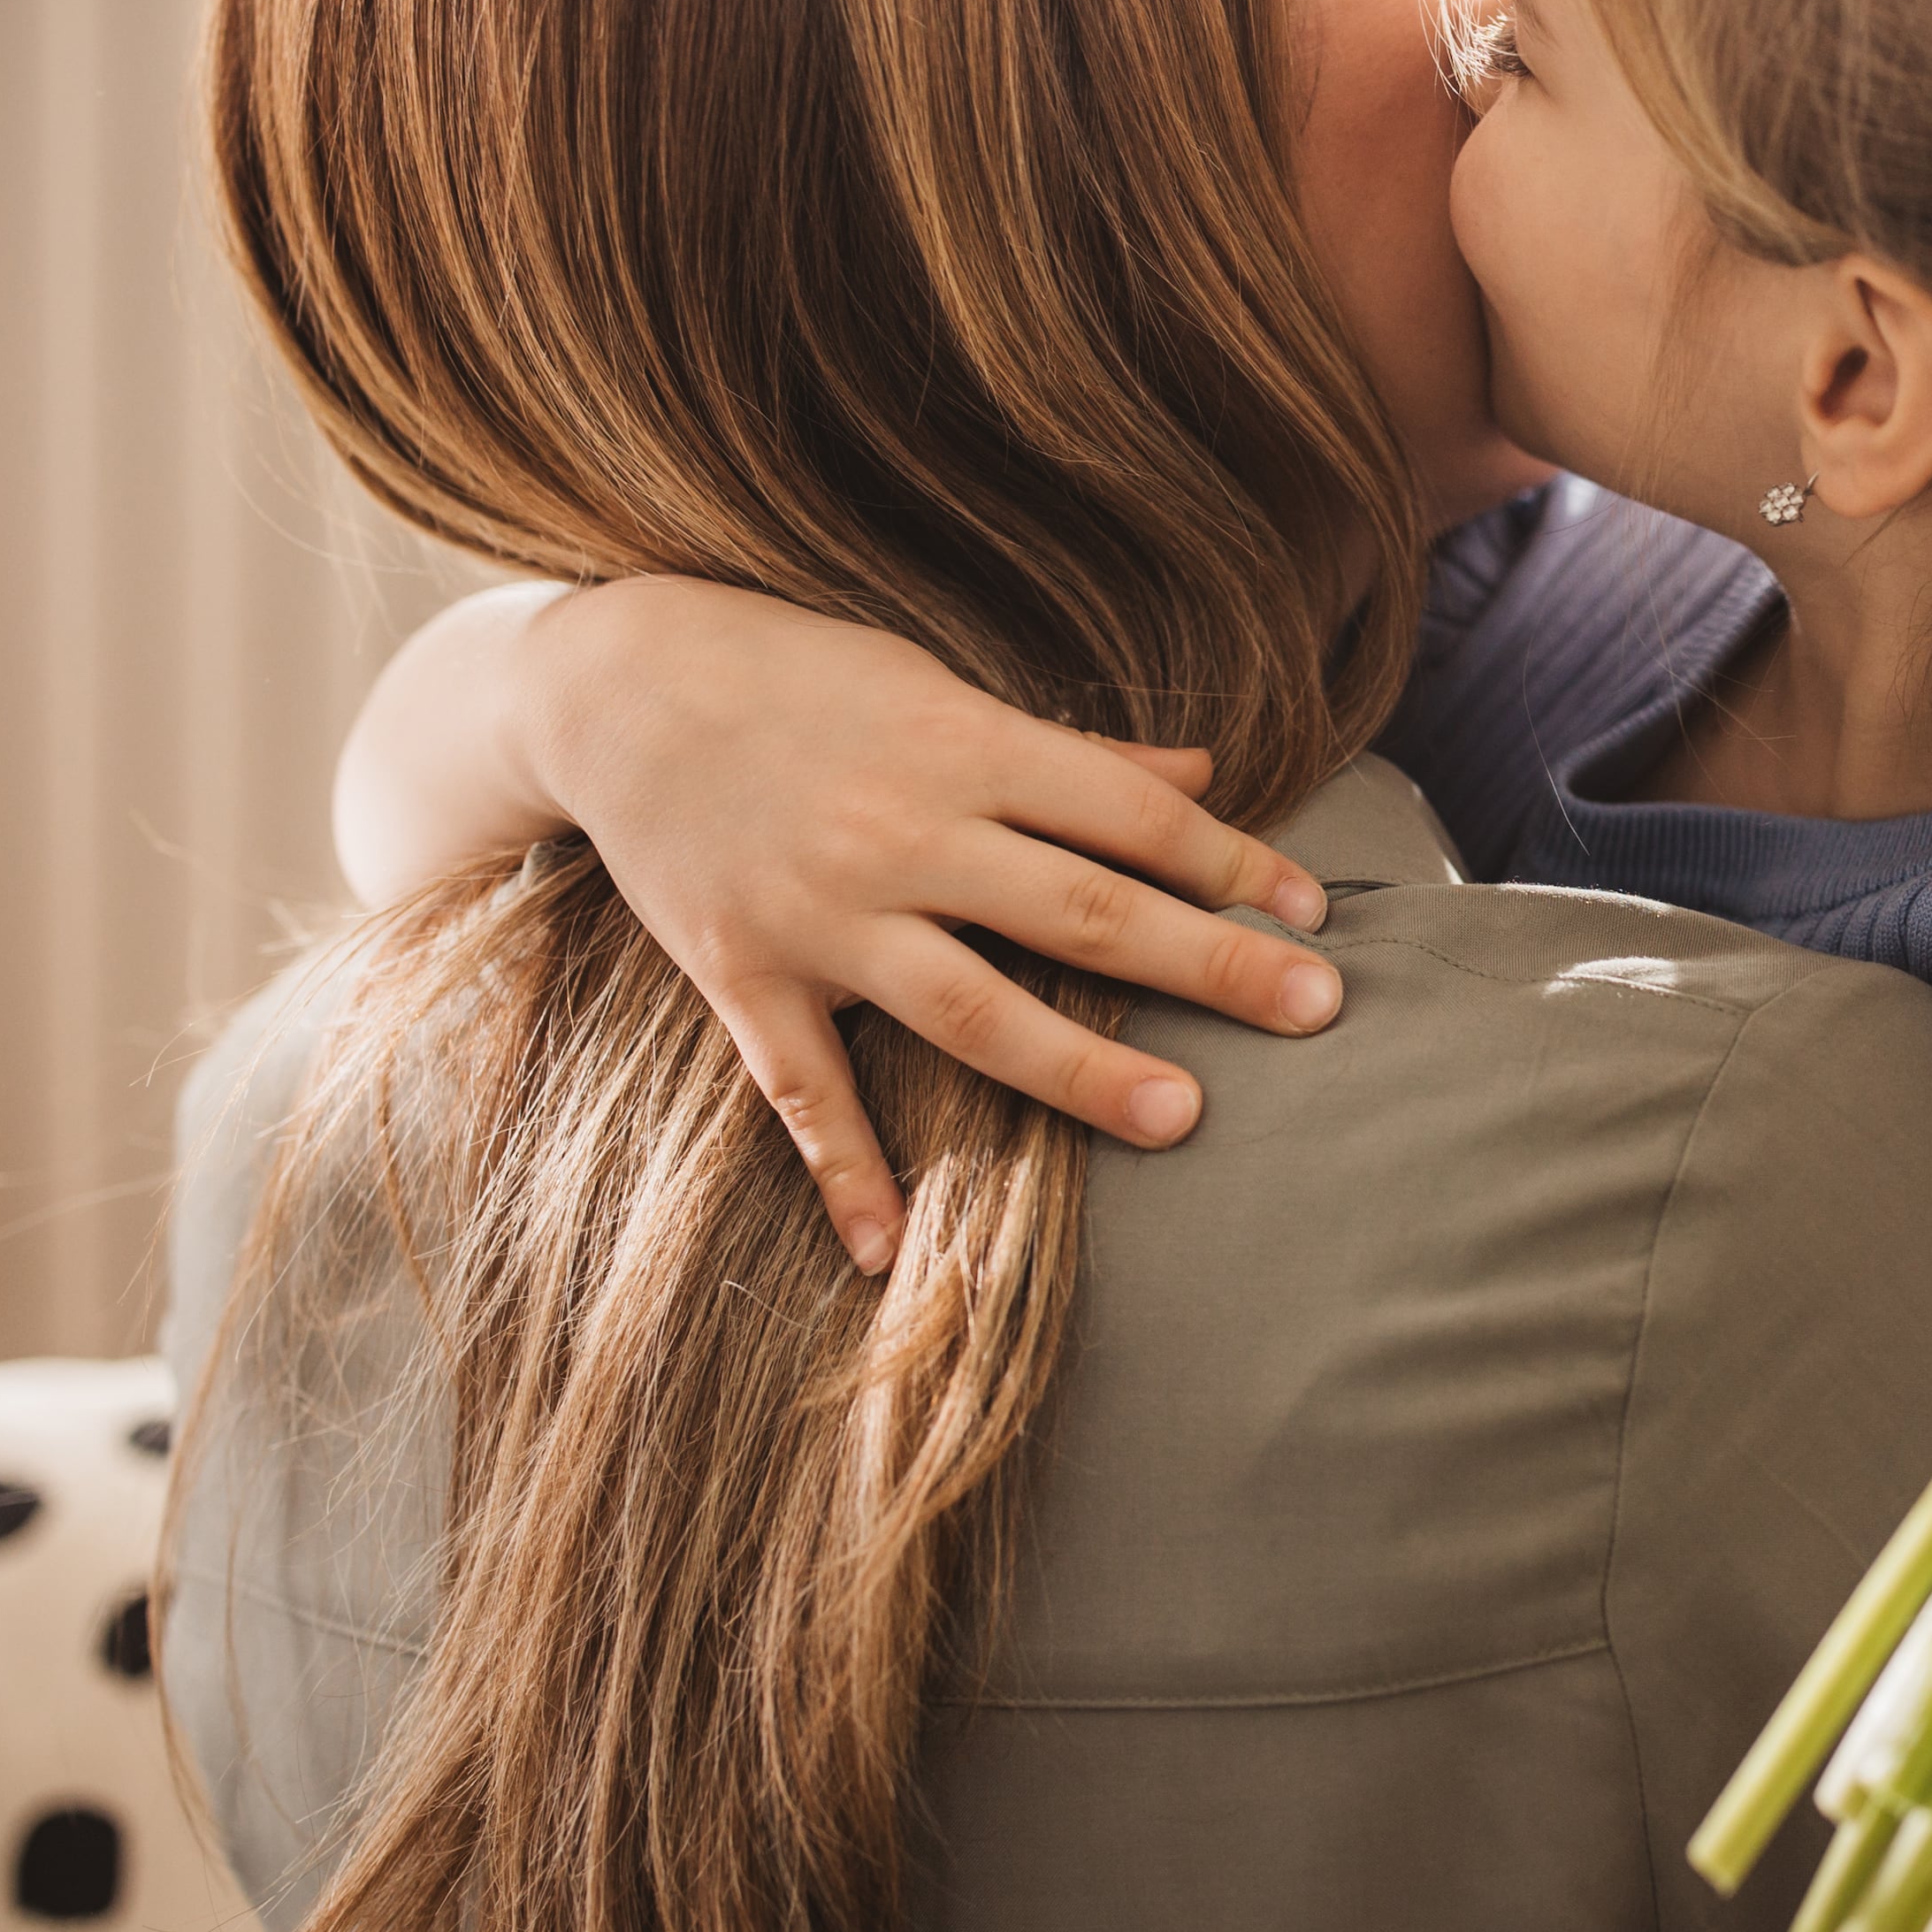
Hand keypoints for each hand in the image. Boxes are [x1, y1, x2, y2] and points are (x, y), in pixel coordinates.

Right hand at [517, 578, 1344, 1271]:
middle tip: (1316, 1010)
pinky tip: (889, 1256)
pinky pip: (805, 1089)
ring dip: (1079, 1069)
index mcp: (965, 747)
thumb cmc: (800, 674)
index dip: (1229, 862)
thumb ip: (1070, 753)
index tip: (1314, 911)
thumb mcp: (937, 685)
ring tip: (1183, 1117)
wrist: (616, 683)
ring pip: (970, 1009)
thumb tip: (1201, 772)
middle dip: (1206, 963)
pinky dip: (847, 1174)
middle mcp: (904, 832)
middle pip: (1079, 911)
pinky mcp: (745, 973)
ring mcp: (824, 913)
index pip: (1128, 815)